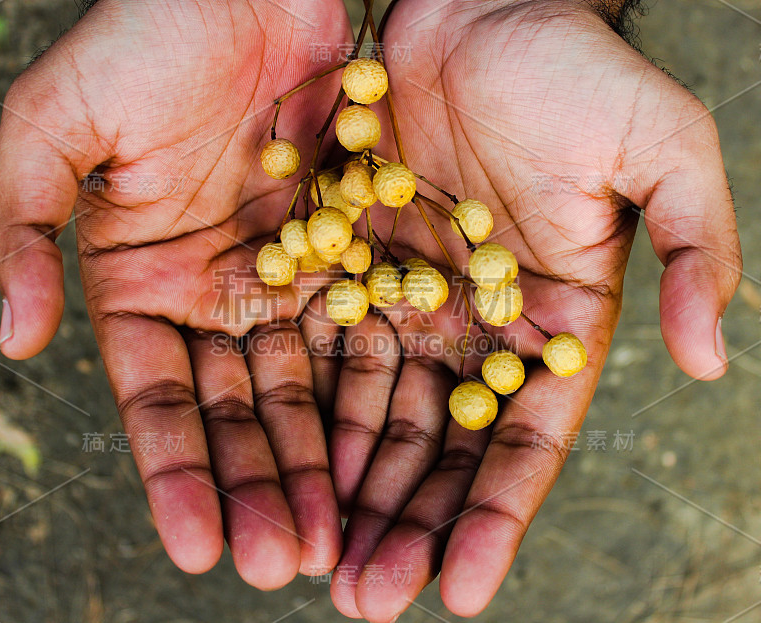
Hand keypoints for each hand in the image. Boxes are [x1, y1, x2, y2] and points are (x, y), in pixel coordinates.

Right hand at [0, 0, 351, 584]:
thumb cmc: (146, 38)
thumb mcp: (56, 124)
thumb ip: (23, 228)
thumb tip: (11, 340)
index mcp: (142, 283)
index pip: (157, 403)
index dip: (176, 475)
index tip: (195, 549)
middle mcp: (218, 296)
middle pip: (239, 413)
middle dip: (258, 489)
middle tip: (285, 566)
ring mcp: (290, 279)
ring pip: (306, 392)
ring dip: (318, 466)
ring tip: (337, 542)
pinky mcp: (354, 253)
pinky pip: (364, 337)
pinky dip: (371, 398)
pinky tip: (386, 461)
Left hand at [328, 1, 741, 618]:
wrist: (477, 7)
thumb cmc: (575, 70)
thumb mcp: (660, 149)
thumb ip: (700, 249)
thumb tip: (707, 358)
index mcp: (554, 319)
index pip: (527, 440)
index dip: (498, 517)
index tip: (463, 593)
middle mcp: (478, 324)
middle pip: (443, 448)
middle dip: (409, 526)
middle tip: (366, 602)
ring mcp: (410, 297)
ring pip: (375, 413)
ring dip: (350, 489)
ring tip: (317, 566)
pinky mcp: (349, 261)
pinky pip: (324, 348)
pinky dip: (308, 410)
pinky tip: (285, 467)